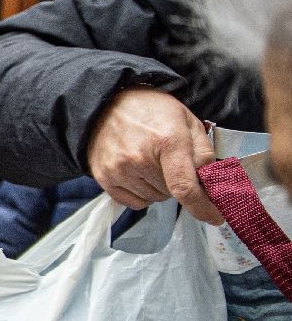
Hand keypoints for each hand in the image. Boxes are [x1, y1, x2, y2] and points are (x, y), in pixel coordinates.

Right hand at [86, 87, 219, 224]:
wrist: (107, 103)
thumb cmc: (152, 111)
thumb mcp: (188, 122)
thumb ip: (204, 153)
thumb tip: (214, 187)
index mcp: (167, 141)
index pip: (186, 187)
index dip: (203, 207)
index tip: (216, 218)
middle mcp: (139, 158)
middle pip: (172, 194)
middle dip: (179, 184)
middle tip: (171, 162)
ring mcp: (118, 169)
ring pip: (154, 199)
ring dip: (159, 188)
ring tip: (151, 163)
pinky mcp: (104, 177)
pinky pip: (134, 202)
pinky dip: (142, 193)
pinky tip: (138, 173)